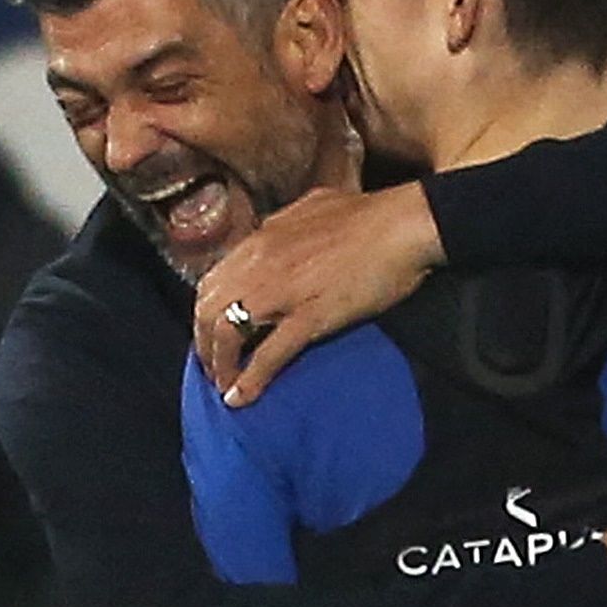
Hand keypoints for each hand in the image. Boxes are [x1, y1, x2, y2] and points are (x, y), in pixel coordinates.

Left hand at [193, 184, 440, 405]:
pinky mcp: (309, 317)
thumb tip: (271, 230)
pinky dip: (249, 379)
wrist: (403, 224)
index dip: (206, 312)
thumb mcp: (308, 207)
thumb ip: (282, 223)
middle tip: (212, 365)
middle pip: (207, 310)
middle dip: (204, 343)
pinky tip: (240, 398)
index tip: (211, 332)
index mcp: (259, 241)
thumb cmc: (366, 214)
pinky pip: (268, 354)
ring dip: (219, 364)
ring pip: (227, 333)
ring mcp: (281, 293)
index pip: (212, 281)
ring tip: (223, 385)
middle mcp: (258, 265)